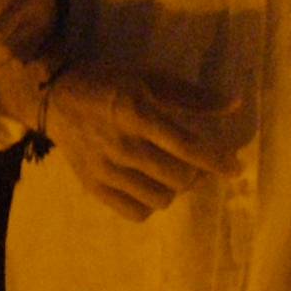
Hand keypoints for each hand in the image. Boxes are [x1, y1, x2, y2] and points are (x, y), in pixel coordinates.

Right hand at [40, 63, 234, 220]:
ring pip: (159, 199)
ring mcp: (106, 171)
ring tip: (175, 174)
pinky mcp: (94, 187)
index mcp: (137, 115)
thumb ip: (191, 96)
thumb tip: (235, 103)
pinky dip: (151, 204)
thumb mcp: (148, 78)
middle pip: (178, 178)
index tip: (237, 168)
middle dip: (199, 174)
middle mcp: (122, 147)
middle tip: (201, 165)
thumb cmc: (107, 83)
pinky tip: (152, 186)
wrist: (54, 97)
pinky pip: (134, 212)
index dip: (217, 161)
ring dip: (176, 189)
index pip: (187, 147)